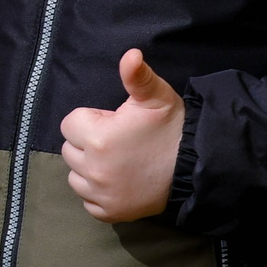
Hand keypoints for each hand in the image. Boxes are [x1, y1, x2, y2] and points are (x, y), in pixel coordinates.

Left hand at [58, 49, 184, 222]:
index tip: (115, 123)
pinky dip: (98, 192)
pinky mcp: (109, 213)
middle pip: (70, 150)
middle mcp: (94, 169)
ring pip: (76, 176)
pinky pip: (88, 201)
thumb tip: (131, 54)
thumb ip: (136, 76)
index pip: (71, 123)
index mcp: (98, 138)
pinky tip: (119, 181)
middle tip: (118, 141)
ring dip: (89, 168)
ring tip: (118, 160)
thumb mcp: (155, 97)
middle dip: (88, 143)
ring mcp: (101, 194)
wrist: (196, 166)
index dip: (93, 120)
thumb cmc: (172, 127)